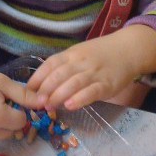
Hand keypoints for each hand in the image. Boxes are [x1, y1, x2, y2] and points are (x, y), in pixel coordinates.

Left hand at [24, 25, 155, 111]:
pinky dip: (80, 98)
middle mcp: (80, 62)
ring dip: (58, 95)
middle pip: (59, 74)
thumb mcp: (79, 54)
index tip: (27, 91)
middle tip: (36, 102)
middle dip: (45, 89)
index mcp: (71, 54)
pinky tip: (70, 105)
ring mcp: (94, 73)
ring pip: (73, 83)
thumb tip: (42, 85)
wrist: (128, 49)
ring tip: (48, 106)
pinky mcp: (107, 84)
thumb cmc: (100, 54)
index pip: (50, 64)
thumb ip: (64, 67)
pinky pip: (92, 91)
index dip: (37, 77)